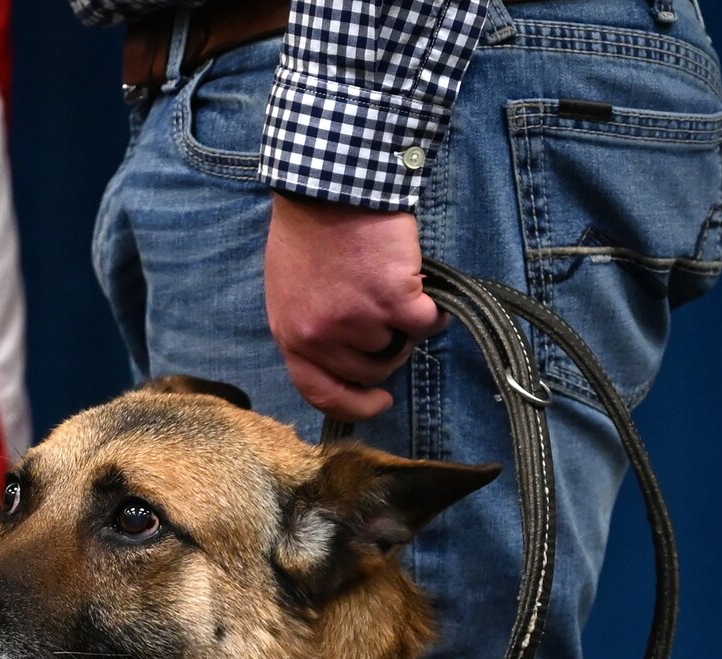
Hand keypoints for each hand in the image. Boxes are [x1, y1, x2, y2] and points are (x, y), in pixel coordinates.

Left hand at [265, 192, 441, 421]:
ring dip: (404, 324)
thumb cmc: (309, 232)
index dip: (352, 406)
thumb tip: (344, 354)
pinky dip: (432, 313)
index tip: (377, 403)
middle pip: (368, 372)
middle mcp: (321, 337)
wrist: (330, 188)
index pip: (320, 393)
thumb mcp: (289, 291)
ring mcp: (358, 321)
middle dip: (385, 351)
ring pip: (398, 347)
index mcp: (292, 336)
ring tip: (395, 287)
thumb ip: (311, 327)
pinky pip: (426, 325)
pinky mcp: (393, 300)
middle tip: (388, 317)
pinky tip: (424, 291)